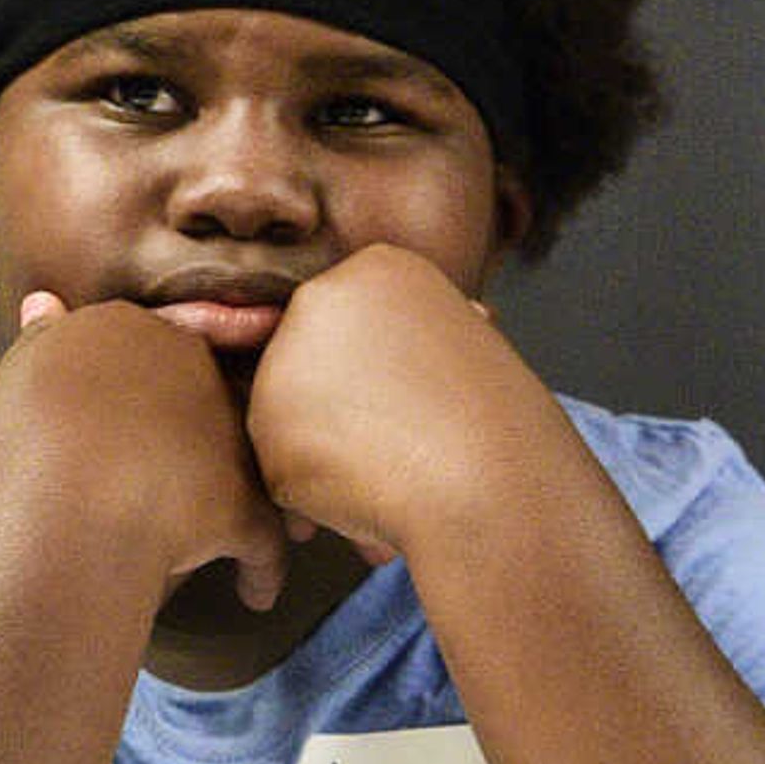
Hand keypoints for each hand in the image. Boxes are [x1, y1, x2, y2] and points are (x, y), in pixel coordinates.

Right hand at [0, 290, 291, 613]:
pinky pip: (264, 541)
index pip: (165, 342)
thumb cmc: (27, 429)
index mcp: (143, 332)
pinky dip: (262, 570)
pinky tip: (256, 596)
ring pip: (254, 463)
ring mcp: (228, 438)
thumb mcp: (23, 367)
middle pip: (217, 396)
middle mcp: (197, 373)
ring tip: (243, 535)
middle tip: (196, 472)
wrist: (62, 493)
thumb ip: (42, 337)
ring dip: (255, 495)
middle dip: (215, 430)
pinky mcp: (244, 504)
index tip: (149, 410)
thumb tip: (45, 303)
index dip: (157, 380)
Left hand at [244, 245, 565, 563]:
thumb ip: (402, 336)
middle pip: (307, 368)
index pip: (347, 329)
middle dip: (347, 413)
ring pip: (288, 422)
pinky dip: (317, 496)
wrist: (496, 483)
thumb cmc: (494, 425)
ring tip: (395, 463)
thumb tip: (417, 335)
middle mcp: (319, 297)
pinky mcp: (267, 425)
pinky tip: (370, 488)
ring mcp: (285, 359)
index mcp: (376, 268)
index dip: (386, 376)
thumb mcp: (461, 342)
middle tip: (408, 434)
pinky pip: (281, 471)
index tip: (425, 393)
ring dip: (330, 455)